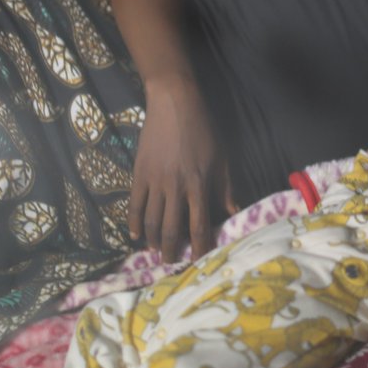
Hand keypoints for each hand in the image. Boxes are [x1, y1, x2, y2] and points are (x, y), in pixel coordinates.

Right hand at [128, 82, 234, 261]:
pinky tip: (136, 235)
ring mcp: (154, 181)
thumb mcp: (221, 158)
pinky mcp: (139, 173)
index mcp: (198, 184)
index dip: (199, 245)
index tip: (200, 260)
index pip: (198, 224)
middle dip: (172, 250)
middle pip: (171, 228)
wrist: (174, 104)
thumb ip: (225, 188)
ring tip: (156, 252)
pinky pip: (134, 204)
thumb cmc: (203, 130)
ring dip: (153, 240)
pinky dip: (134, 222)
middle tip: (172, 263)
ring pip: (151, 220)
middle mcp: (175, 187)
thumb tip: (234, 214)